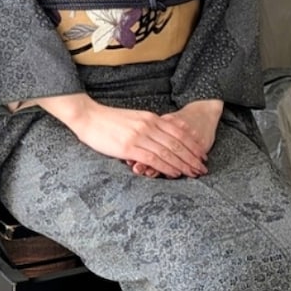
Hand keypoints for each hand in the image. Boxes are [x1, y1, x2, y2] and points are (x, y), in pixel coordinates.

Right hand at [34, 93, 208, 178]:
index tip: (201, 153)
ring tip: (193, 173)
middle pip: (177, 143)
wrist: (88, 116)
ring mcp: (139, 136)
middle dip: (192, 156)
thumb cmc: (108, 120)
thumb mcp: (134, 118)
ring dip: (183, 164)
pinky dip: (166, 167)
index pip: (178, 132)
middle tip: (202, 167)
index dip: (192, 144)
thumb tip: (162, 137)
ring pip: (168, 152)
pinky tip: (174, 173)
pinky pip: (153, 158)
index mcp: (150, 118)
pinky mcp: (129, 147)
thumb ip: (149, 126)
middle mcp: (148, 126)